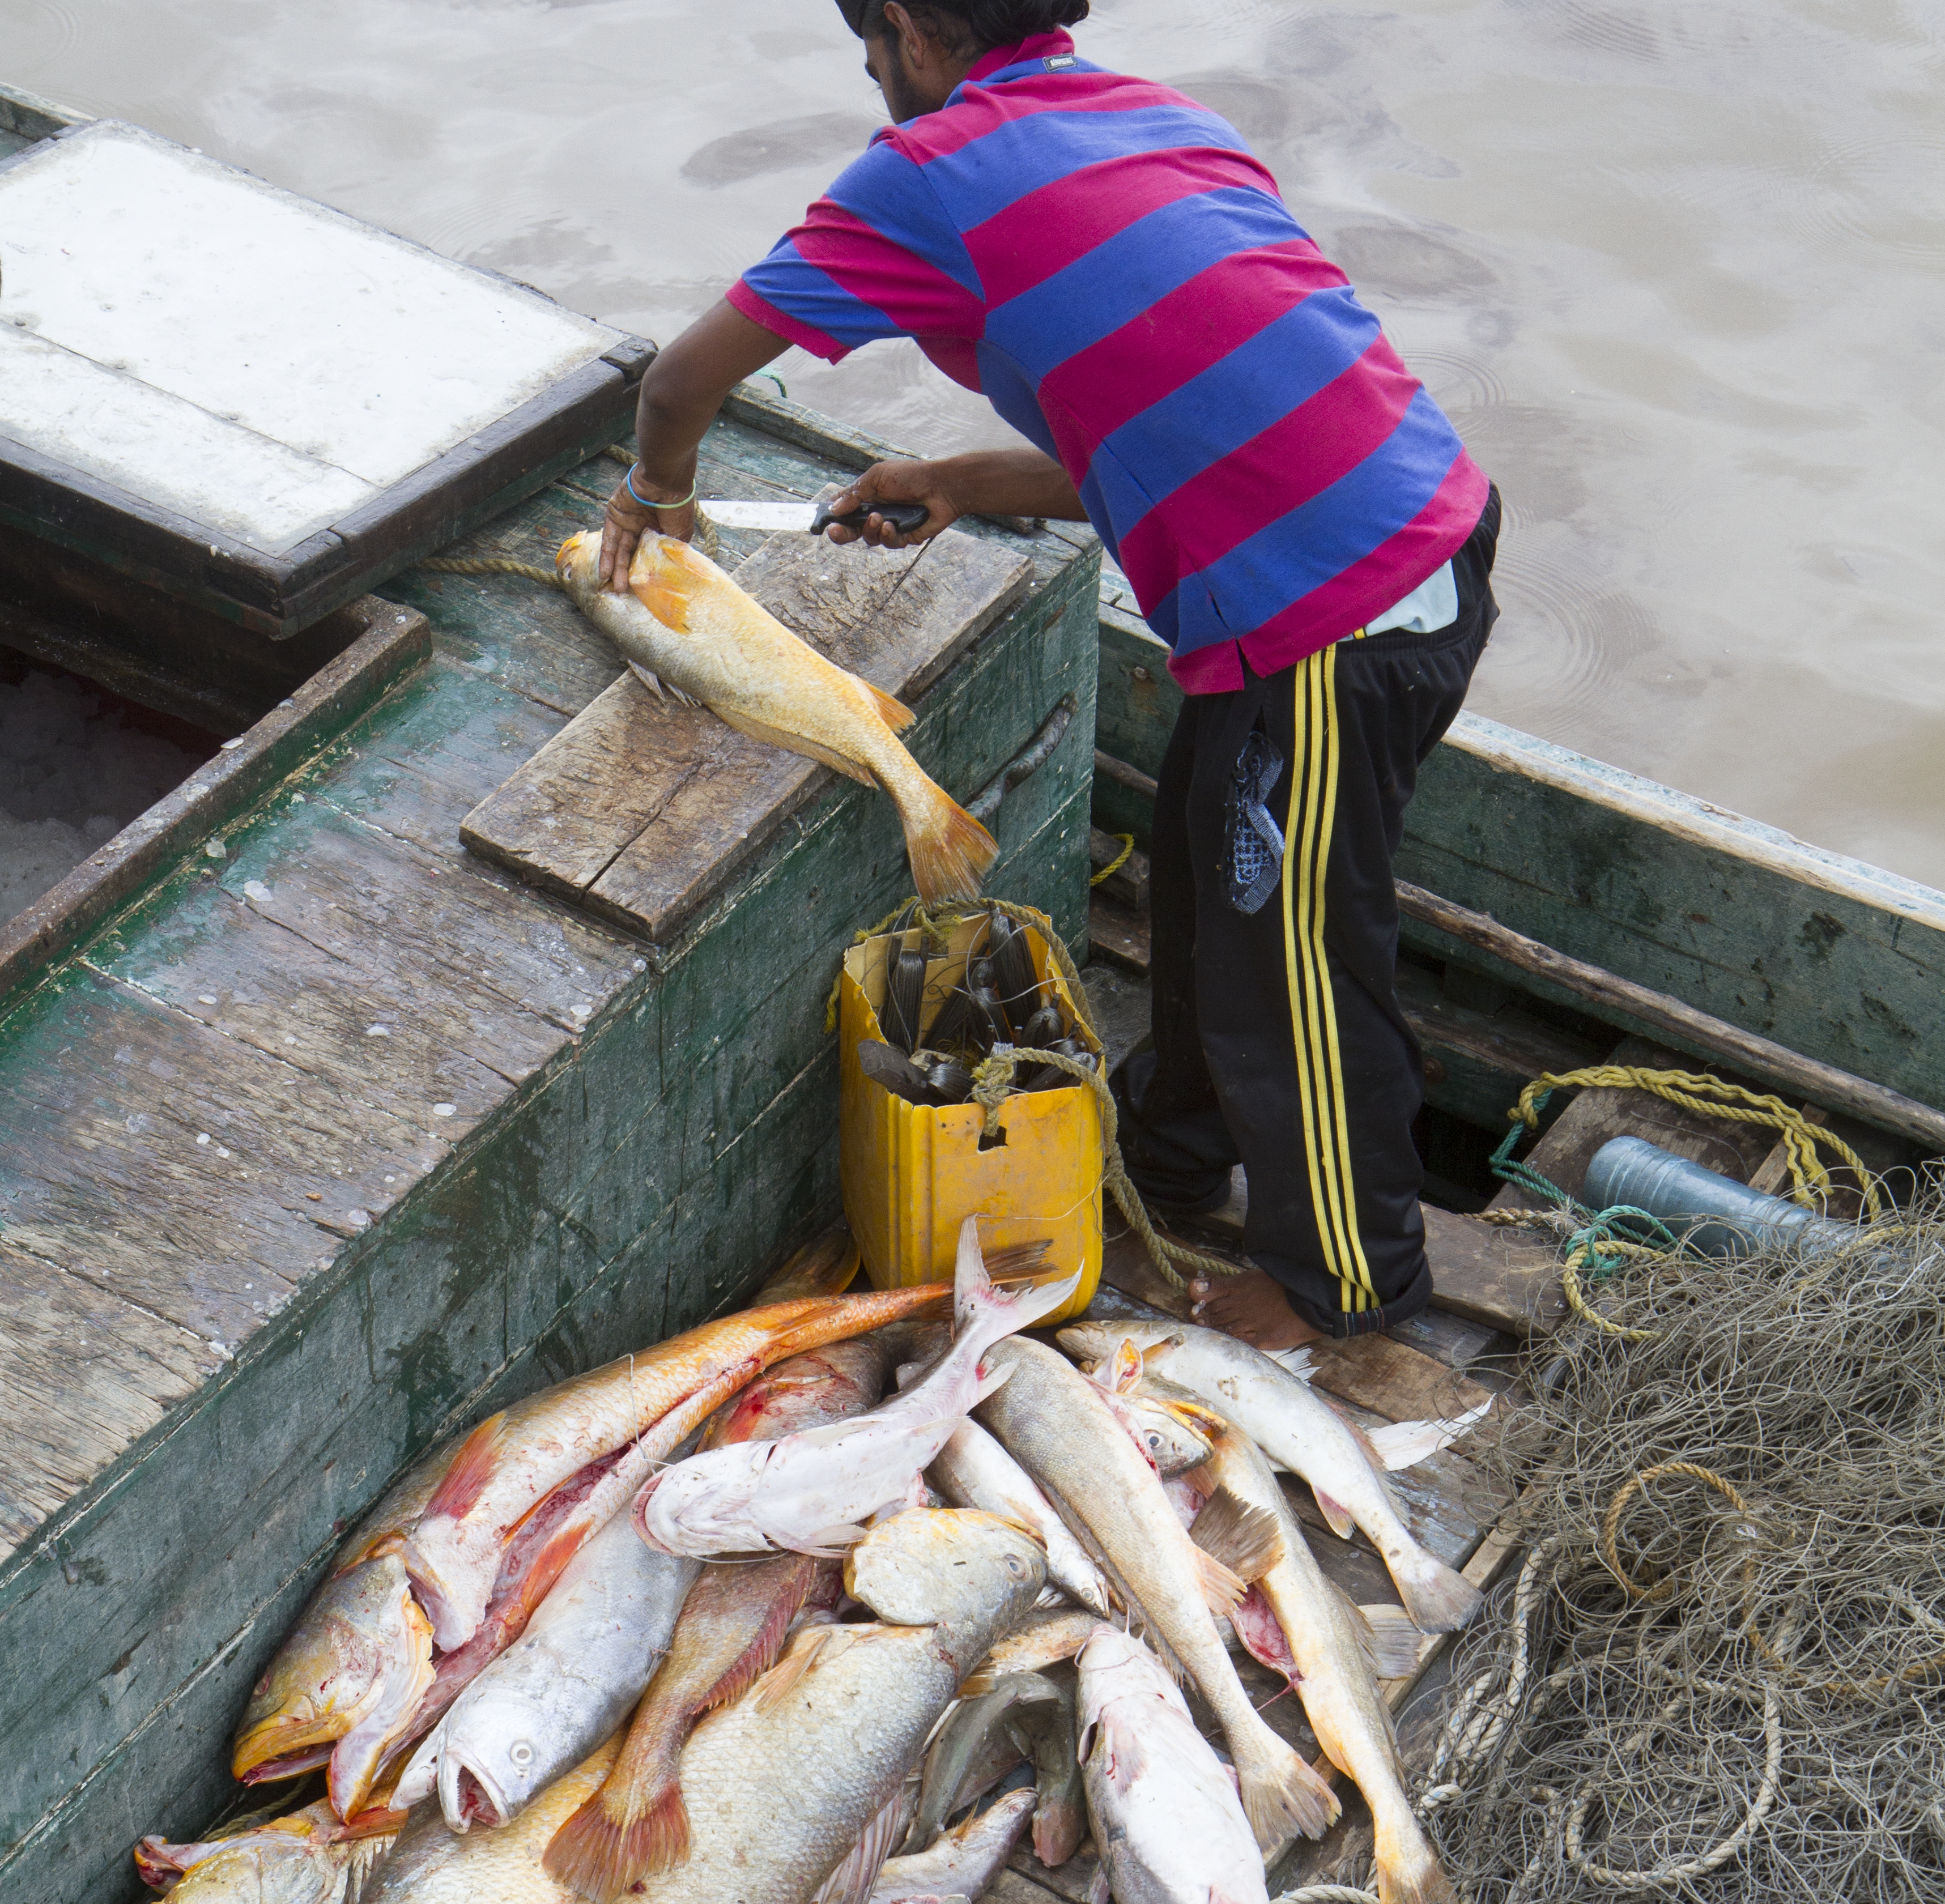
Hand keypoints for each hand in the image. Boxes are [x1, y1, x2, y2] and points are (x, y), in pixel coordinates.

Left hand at [598, 474, 695, 591]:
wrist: (664, 482)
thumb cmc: (677, 507)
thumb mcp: (679, 535)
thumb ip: (670, 551)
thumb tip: (665, 571)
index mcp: (659, 530)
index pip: (648, 555)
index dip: (645, 571)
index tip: (644, 588)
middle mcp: (642, 527)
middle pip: (632, 554)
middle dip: (628, 573)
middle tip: (625, 591)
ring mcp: (627, 521)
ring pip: (620, 550)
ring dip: (617, 569)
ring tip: (617, 588)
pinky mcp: (614, 516)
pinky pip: (609, 540)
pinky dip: (606, 556)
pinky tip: (605, 572)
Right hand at [821, 458, 960, 549]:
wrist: (942, 487)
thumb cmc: (911, 476)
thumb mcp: (878, 476)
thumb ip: (855, 492)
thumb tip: (834, 508)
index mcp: (867, 496)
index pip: (844, 510)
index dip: (833, 517)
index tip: (824, 521)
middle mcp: (876, 512)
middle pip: (851, 530)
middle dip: (840, 533)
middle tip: (834, 531)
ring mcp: (890, 526)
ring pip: (869, 538)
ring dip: (869, 530)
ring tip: (878, 518)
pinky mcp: (904, 537)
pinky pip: (888, 543)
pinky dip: (887, 535)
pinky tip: (891, 526)